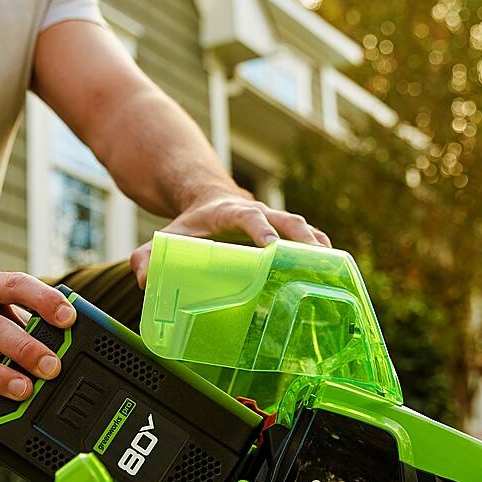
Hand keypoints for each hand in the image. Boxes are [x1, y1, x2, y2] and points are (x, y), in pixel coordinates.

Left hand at [130, 193, 330, 286]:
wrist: (210, 202)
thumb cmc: (192, 224)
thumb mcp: (169, 236)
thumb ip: (147, 255)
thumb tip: (143, 280)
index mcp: (233, 211)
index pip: (250, 217)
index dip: (261, 229)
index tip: (270, 247)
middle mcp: (262, 213)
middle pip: (288, 221)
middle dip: (303, 240)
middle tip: (315, 260)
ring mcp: (277, 222)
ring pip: (305, 230)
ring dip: (320, 249)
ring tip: (337, 272)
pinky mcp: (287, 233)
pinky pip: (311, 242)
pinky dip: (326, 256)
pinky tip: (339, 277)